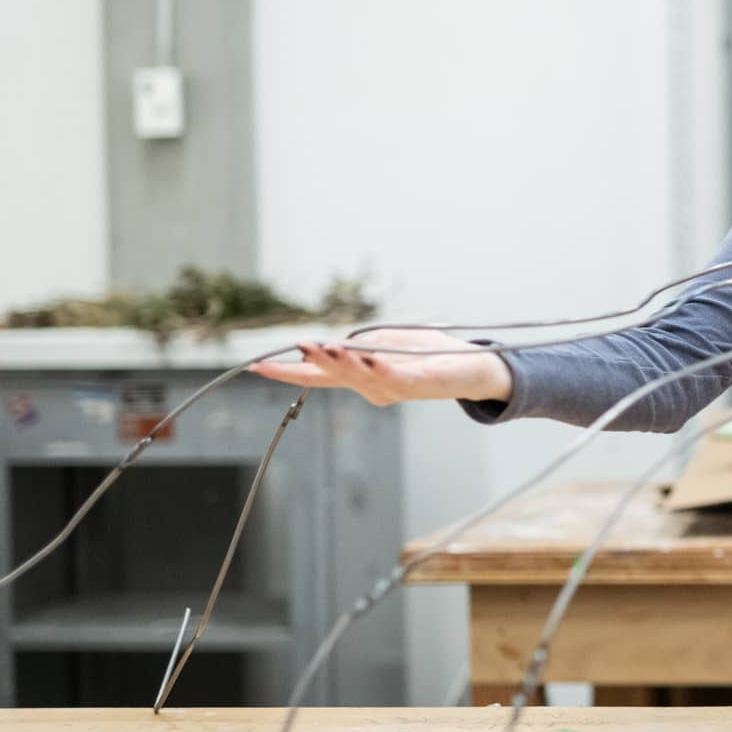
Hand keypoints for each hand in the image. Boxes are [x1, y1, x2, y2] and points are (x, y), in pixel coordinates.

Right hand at [249, 328, 511, 406]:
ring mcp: (392, 388)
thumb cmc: (432, 353)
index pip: (318, 376)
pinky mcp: (416, 383)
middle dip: (309, 365)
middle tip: (284, 353)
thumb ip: (361, 345)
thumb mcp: (390, 342)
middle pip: (331, 377)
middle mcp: (372, 388)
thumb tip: (331, 346)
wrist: (475, 367)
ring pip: (357, 376)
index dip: (288, 372)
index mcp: (362, 376)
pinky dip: (376, 367)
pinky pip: (391, 376)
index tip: (256, 367)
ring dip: (338, 361)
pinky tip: (364, 358)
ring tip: (320, 347)